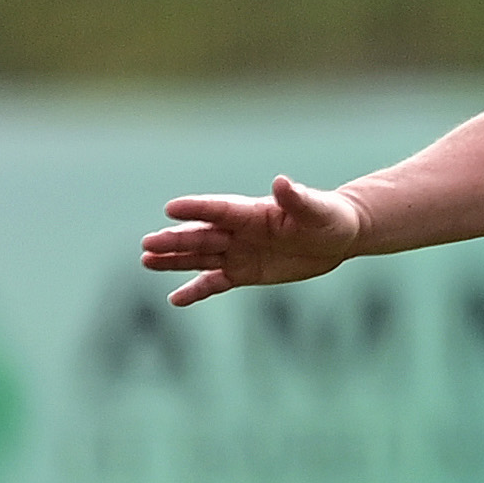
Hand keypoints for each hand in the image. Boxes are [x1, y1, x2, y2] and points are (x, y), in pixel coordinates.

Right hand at [141, 175, 368, 307]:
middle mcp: (238, 231)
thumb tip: (282, 182)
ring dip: (175, 260)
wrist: (336, 238)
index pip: (219, 209)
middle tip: (148, 244)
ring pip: (200, 257)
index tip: (171, 208)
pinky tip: (174, 300)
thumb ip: (297, 198)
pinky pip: (215, 283)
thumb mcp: (317, 209)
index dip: (197, 208)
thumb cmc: (328, 216)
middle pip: (202, 235)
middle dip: (176, 240)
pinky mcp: (244, 272)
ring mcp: (238, 252)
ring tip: (147, 261)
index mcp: (252, 212)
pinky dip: (196, 291)